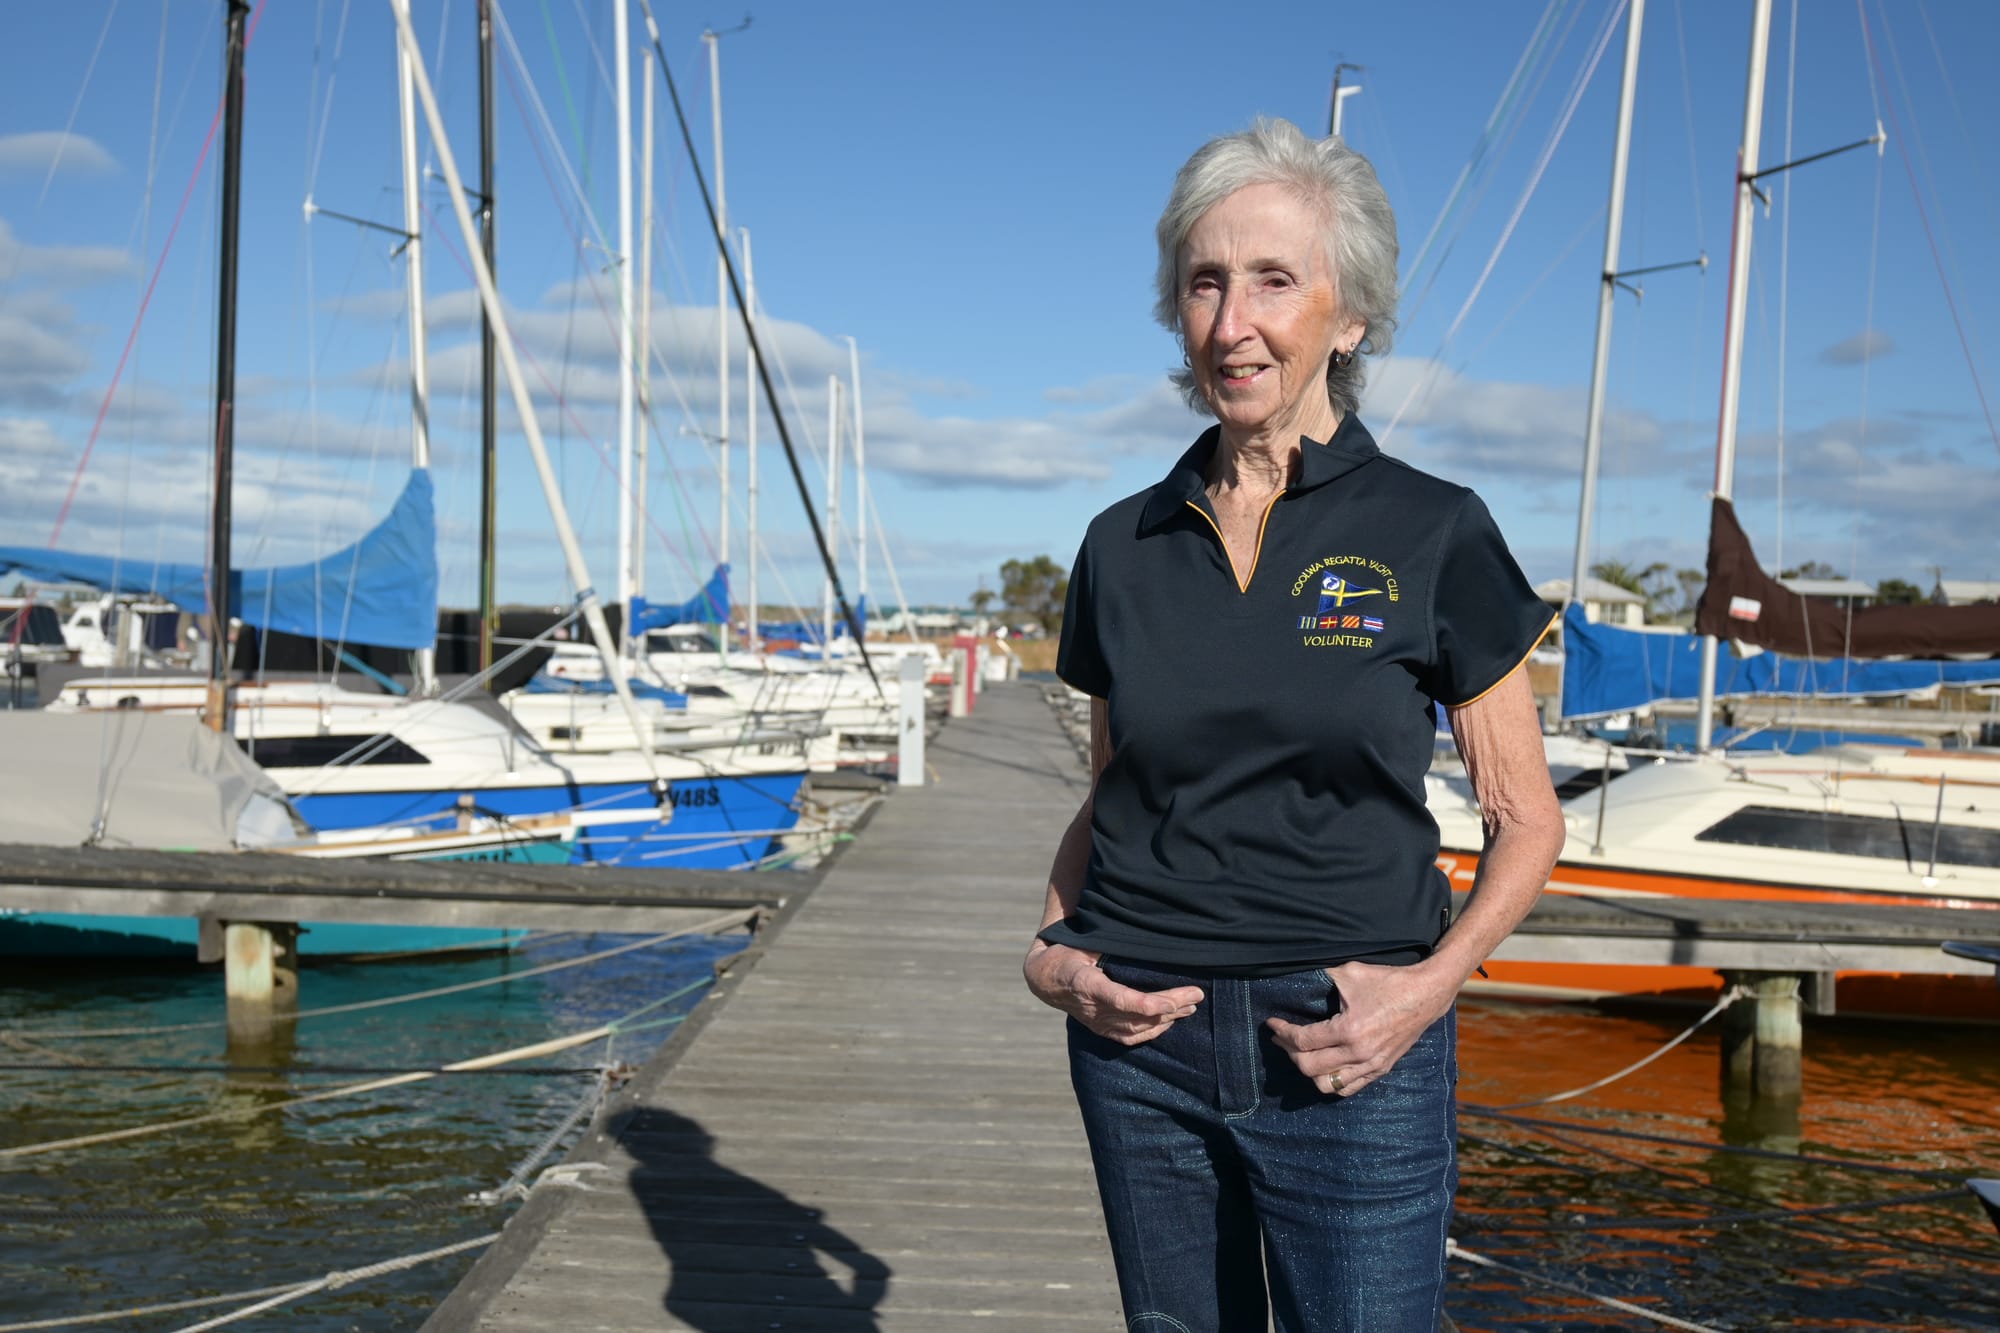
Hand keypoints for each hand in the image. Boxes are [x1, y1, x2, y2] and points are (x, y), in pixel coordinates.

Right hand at [1023, 940, 1202, 1044]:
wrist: (1044, 978)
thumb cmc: (1066, 950)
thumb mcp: (1081, 938)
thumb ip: (1105, 936)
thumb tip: (1139, 926)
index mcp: (1084, 983)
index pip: (1120, 999)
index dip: (1148, 1004)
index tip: (1173, 1001)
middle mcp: (1091, 1008)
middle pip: (1136, 1015)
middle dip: (1169, 1006)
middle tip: (1197, 994)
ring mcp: (1096, 1022)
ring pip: (1137, 1028)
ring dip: (1167, 1018)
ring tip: (1192, 1005)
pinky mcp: (1100, 1029)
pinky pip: (1130, 1037)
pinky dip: (1153, 1031)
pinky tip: (1171, 1020)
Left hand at [1266, 959, 1456, 1096]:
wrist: (1426, 994)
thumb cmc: (1388, 981)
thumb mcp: (1350, 973)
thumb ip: (1321, 979)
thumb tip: (1296, 980)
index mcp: (1349, 1031)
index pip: (1303, 1041)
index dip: (1282, 1033)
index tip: (1272, 1024)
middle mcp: (1359, 1054)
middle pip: (1308, 1067)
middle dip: (1289, 1052)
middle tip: (1282, 1038)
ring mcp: (1371, 1065)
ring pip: (1327, 1085)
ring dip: (1308, 1071)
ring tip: (1301, 1053)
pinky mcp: (1381, 1069)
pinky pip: (1348, 1088)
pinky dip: (1331, 1081)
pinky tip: (1323, 1066)